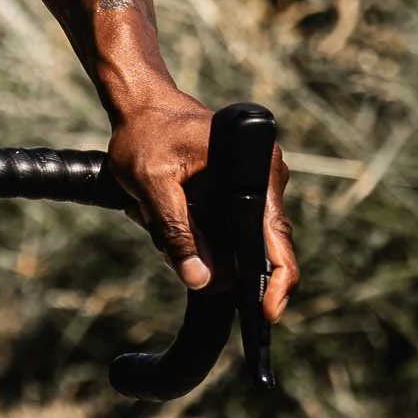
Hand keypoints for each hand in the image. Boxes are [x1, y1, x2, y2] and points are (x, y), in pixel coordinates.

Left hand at [107, 85, 299, 321]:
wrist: (141, 104)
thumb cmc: (147, 134)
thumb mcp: (152, 184)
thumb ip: (176, 232)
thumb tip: (201, 280)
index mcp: (256, 169)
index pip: (276, 238)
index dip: (277, 282)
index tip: (266, 313)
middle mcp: (265, 178)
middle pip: (252, 246)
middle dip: (211, 257)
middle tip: (165, 243)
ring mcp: (253, 185)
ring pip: (232, 240)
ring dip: (195, 240)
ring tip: (149, 212)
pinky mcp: (236, 191)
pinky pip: (222, 226)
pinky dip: (193, 228)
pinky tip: (158, 210)